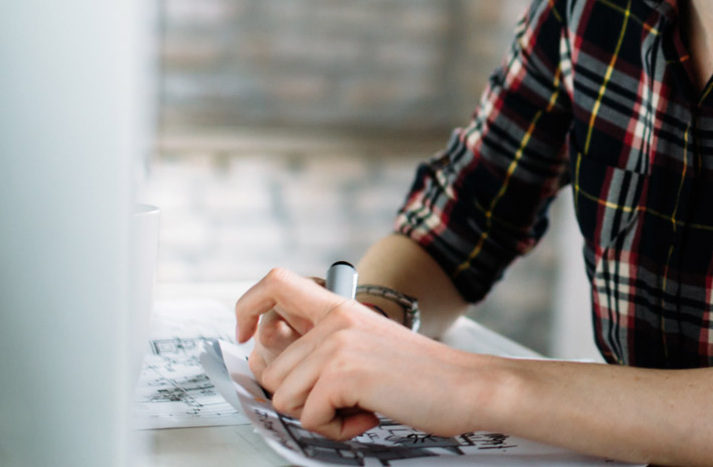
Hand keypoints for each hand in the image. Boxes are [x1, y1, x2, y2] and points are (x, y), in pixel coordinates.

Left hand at [233, 268, 502, 440]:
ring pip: (285, 397)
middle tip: (339, 399)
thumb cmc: (422, 375)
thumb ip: (324, 345)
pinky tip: (367, 415)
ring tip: (358, 406)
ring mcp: (337, 345)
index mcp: (339, 307)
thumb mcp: (366, 345)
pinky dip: (336, 429)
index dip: (248, 307)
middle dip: (297, 398)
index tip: (244, 335)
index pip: (275, 284)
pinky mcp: (343, 374)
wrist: (467, 386)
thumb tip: (273, 366)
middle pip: (270, 367)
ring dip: (319, 416)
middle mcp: (335, 320)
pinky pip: (311, 417)